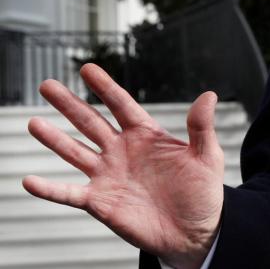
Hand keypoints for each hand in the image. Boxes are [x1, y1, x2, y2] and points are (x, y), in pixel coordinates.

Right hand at [23, 63, 223, 268]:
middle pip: (90, 122)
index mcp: (146, 136)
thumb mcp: (206, 156)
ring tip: (33, 122)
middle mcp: (121, 151)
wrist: (194, 232)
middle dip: (69, 104)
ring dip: (54, 139)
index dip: (105, 87)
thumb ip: (201, 127)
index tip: (87, 68)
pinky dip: (49, 188)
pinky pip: (69, 193)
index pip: (122, 105)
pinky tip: (29, 181)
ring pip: (75, 152)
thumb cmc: (202, 192)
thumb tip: (209, 95)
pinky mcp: (100, 202)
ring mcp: (108, 175)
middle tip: (47, 85)